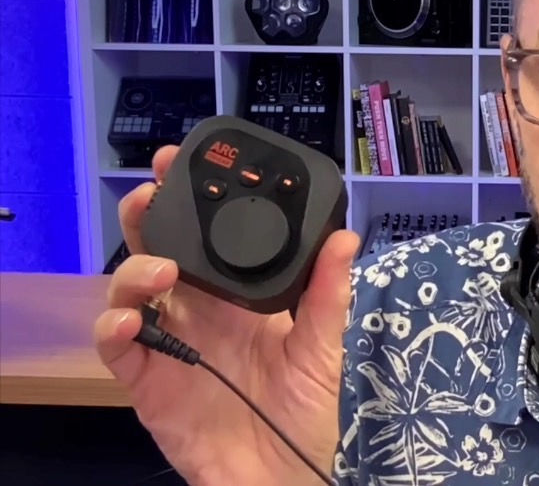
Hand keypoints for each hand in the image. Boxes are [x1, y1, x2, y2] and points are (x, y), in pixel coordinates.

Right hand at [93, 146, 359, 485]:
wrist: (283, 475)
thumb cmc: (304, 412)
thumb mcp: (323, 346)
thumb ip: (327, 293)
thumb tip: (345, 235)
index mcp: (236, 297)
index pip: (206, 237)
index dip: (192, 200)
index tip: (188, 163)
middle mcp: (197, 313)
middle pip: (158, 251)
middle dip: (149, 215)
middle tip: (152, 191)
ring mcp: (170, 345)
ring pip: (129, 292)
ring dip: (135, 270)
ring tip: (161, 270)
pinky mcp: (149, 384)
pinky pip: (118, 350)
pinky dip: (115, 330)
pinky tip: (130, 321)